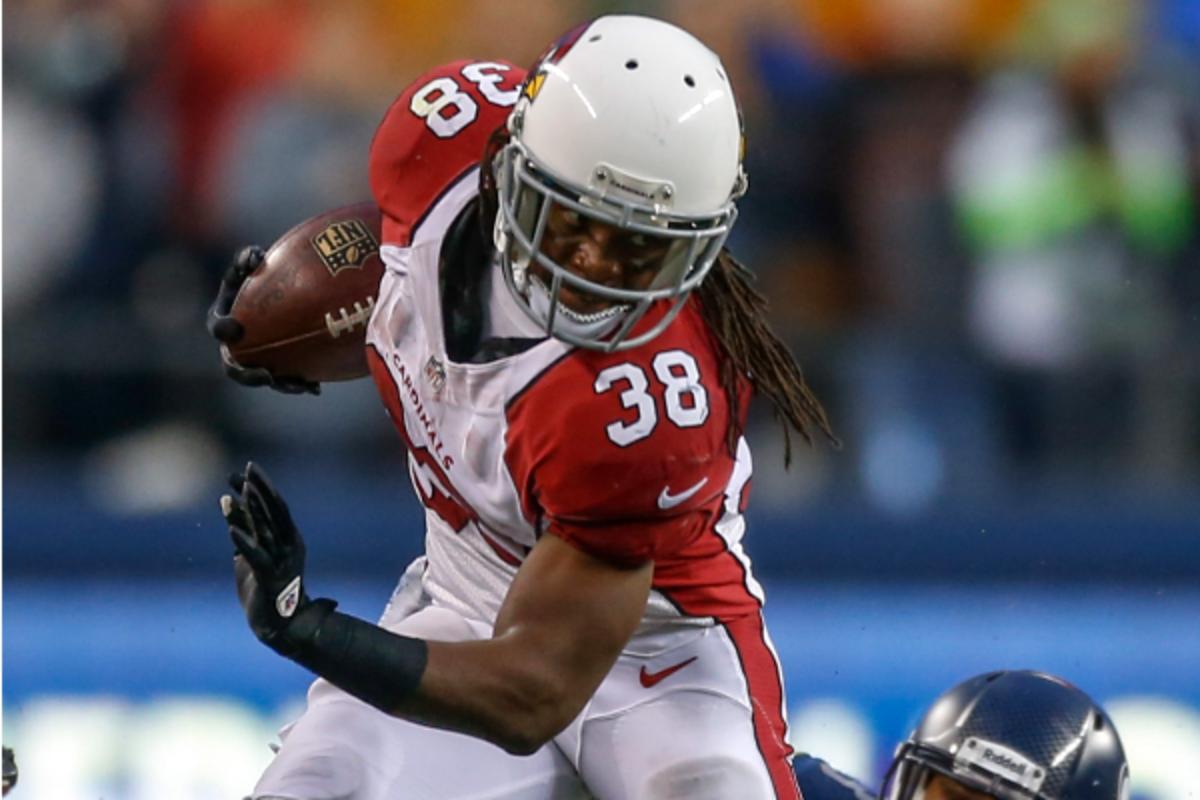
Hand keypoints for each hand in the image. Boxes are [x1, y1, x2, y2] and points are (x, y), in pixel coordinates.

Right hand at [207, 246, 319, 394]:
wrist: (282, 293)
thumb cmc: (261, 275)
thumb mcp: (252, 264)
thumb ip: (248, 258)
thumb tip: (254, 254)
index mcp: (225, 320)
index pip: (218, 327)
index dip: (223, 329)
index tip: (236, 329)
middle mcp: (236, 345)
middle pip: (235, 368)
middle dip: (249, 376)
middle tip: (267, 375)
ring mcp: (256, 359)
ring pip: (265, 378)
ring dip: (281, 384)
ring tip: (301, 386)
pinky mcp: (277, 367)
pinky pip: (287, 379)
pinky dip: (301, 383)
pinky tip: (316, 387)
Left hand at [221, 462, 323, 652]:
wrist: (280, 624)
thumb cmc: (263, 588)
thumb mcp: (250, 553)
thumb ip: (243, 528)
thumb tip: (227, 500)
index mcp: (288, 538)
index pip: (274, 505)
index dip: (260, 486)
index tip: (244, 469)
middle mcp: (289, 546)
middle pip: (274, 511)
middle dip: (260, 488)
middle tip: (248, 467)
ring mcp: (282, 562)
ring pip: (268, 530)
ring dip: (254, 508)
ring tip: (242, 489)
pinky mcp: (270, 579)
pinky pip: (257, 557)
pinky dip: (244, 542)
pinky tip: (230, 530)